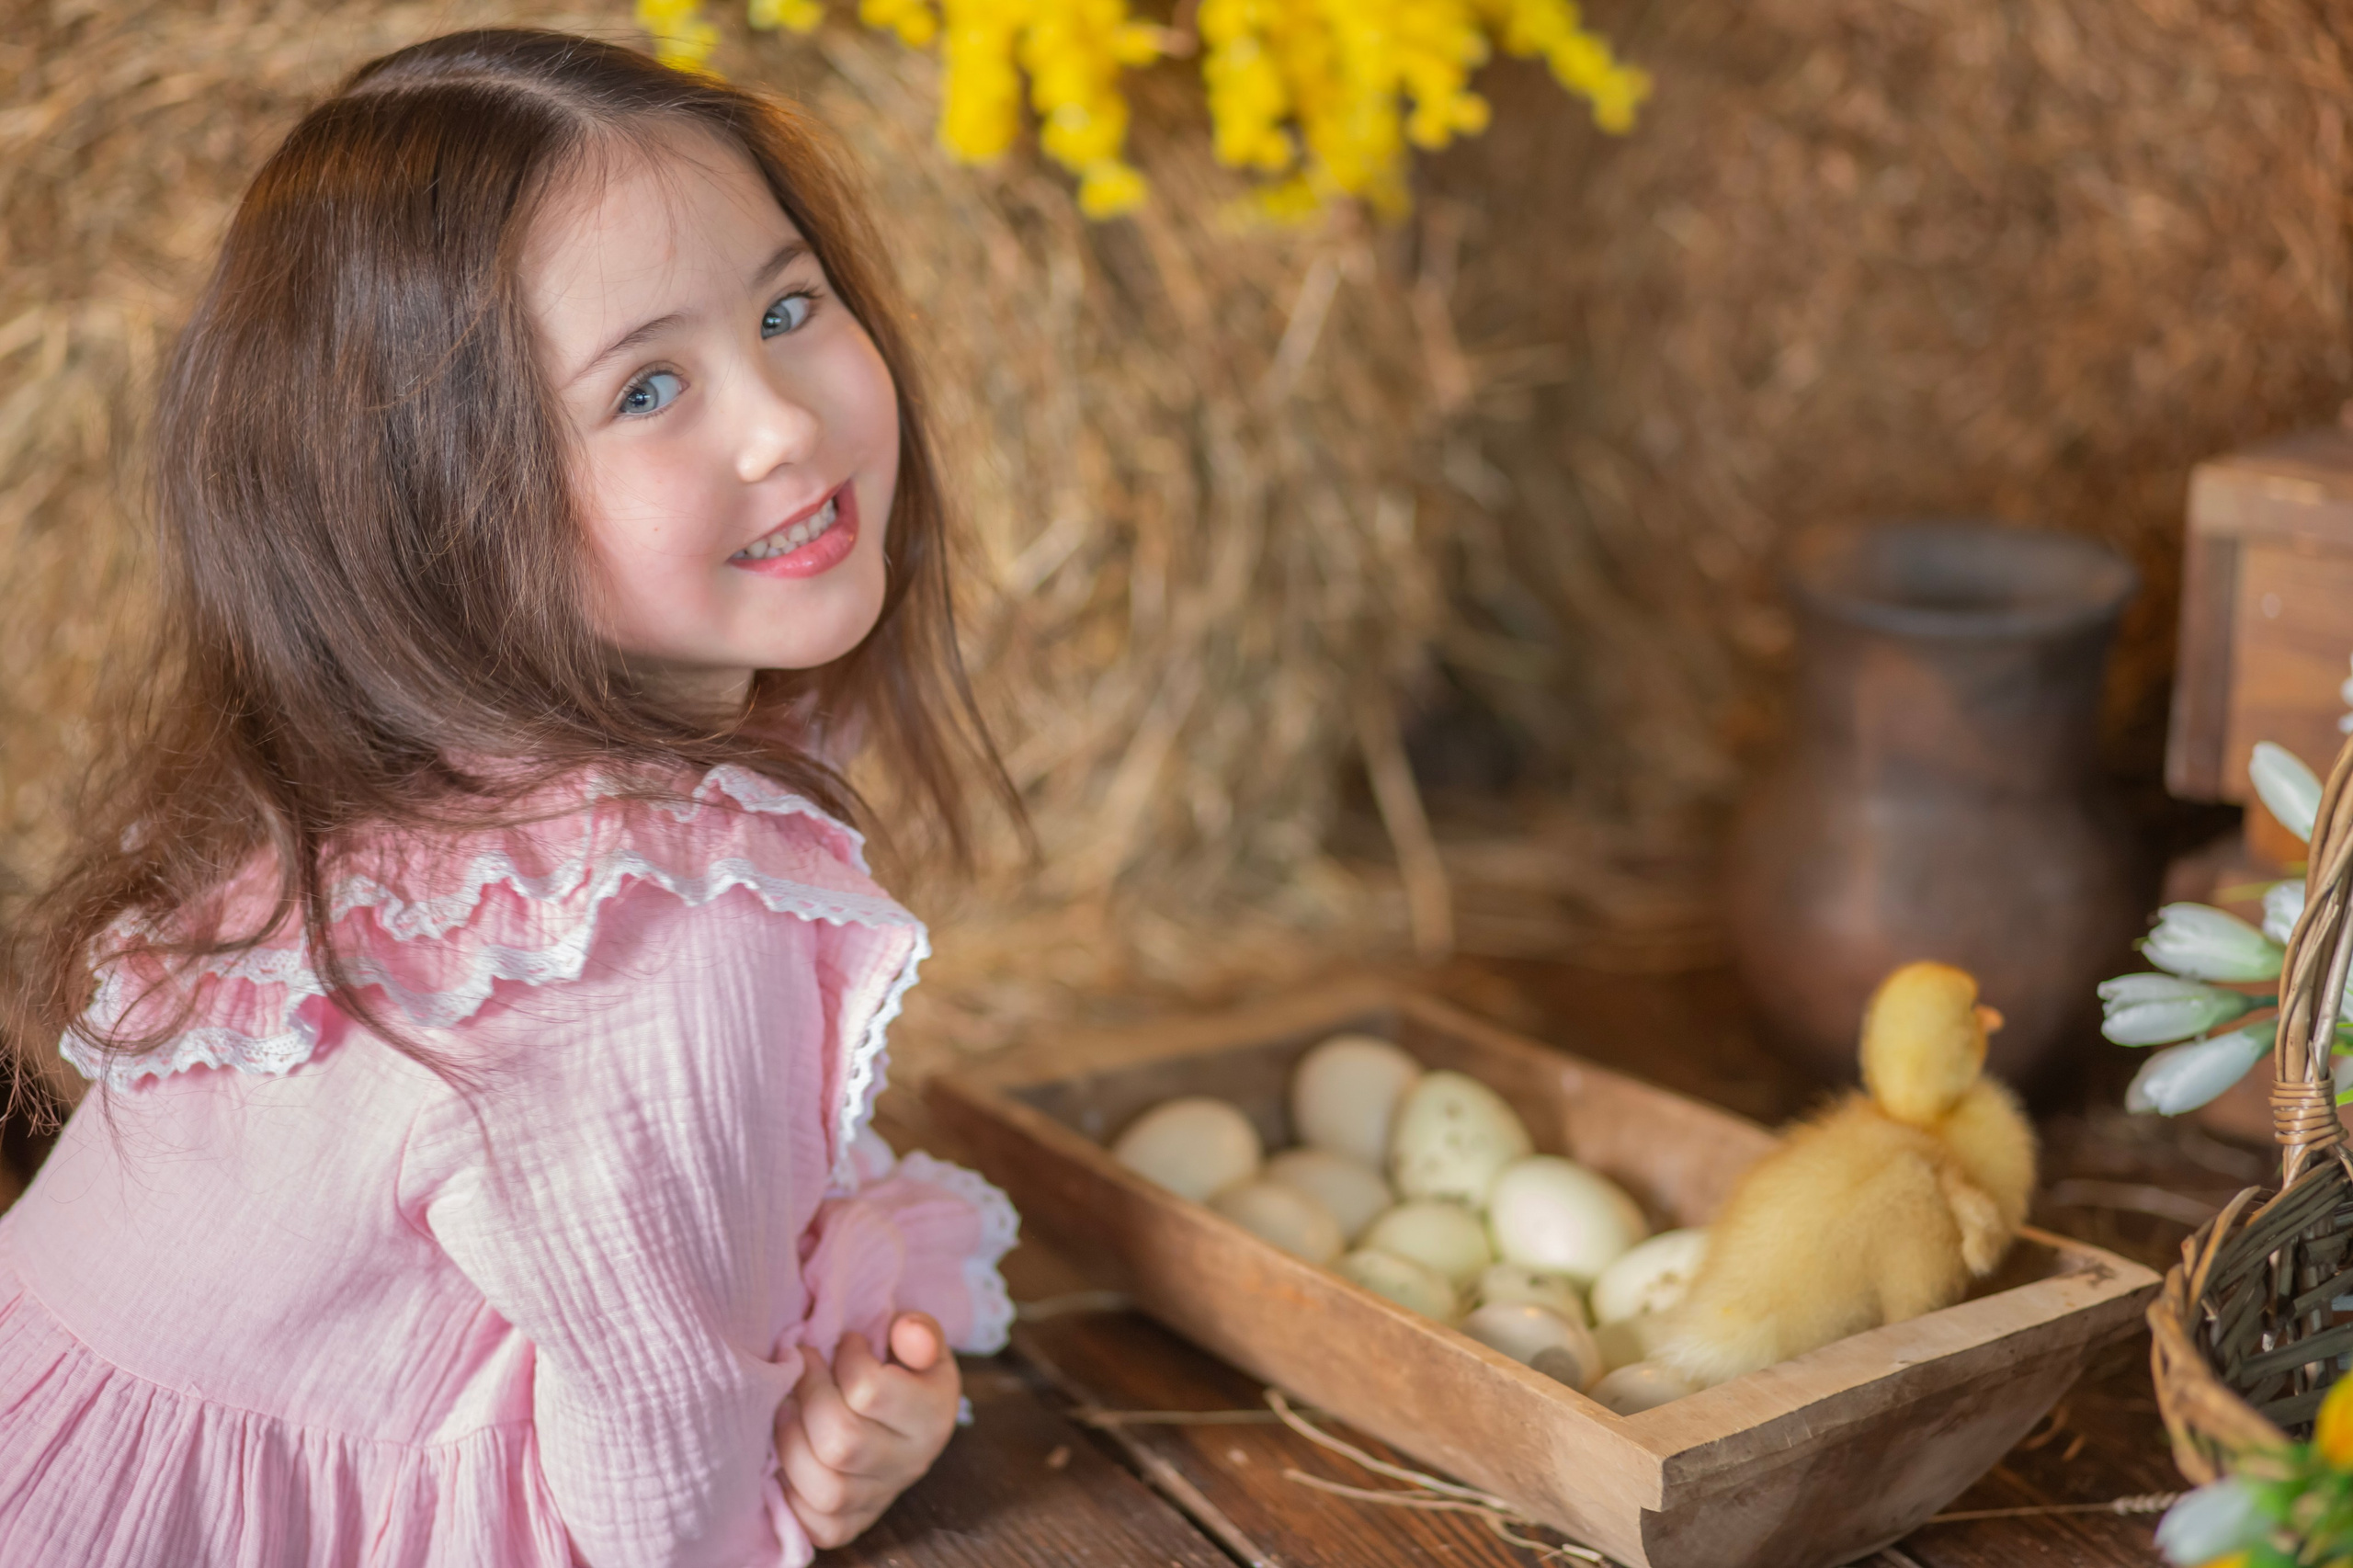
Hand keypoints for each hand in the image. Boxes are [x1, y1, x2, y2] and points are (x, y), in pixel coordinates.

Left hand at [775, 1312, 960, 1548]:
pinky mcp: (853, 1524)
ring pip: (829, 1489)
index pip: (870, 1392)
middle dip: (808, 1397)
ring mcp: (882, 1498)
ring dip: (791, 1442)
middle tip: (800, 1366)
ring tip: (785, 1406)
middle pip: (843, 1444)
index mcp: (933, 1415)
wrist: (905, 1413)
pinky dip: (792, 1494)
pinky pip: (816, 1526)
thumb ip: (917, 1330)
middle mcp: (912, 1463)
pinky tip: (787, 1454)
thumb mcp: (919, 1339)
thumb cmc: (903, 1367)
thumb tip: (908, 1332)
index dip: (845, 1360)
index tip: (844, 1341)